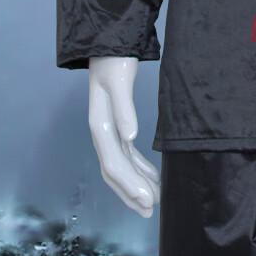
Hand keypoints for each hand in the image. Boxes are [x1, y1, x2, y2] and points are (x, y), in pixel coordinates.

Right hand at [88, 56, 160, 216]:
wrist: (108, 45)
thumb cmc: (114, 62)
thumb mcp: (119, 81)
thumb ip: (124, 107)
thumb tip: (130, 136)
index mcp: (100, 125)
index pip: (113, 164)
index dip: (128, 184)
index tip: (146, 200)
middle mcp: (103, 132)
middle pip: (115, 171)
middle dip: (132, 192)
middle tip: (152, 210)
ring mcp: (110, 131)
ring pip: (122, 166)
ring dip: (137, 184)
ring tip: (155, 201)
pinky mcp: (119, 126)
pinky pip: (128, 154)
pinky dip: (140, 168)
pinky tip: (154, 177)